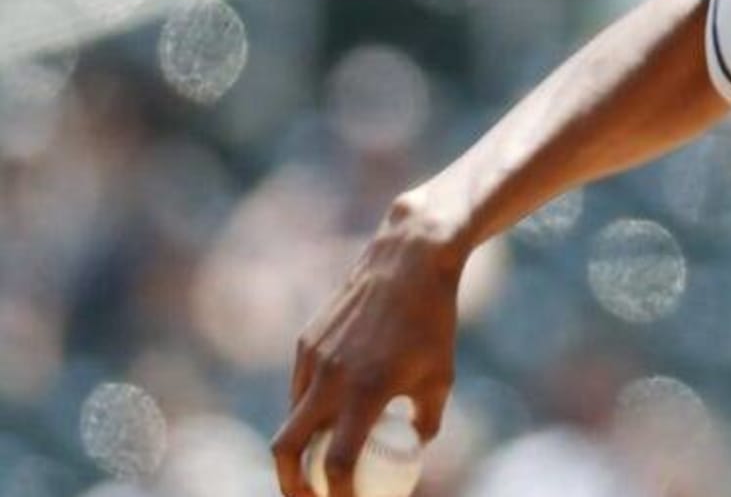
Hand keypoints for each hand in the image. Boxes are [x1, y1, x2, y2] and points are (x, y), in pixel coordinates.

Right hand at [271, 197, 462, 496]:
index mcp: (366, 391)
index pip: (338, 464)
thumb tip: (413, 450)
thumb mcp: (441, 377)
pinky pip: (298, 387)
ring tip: (326, 453)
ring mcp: (312, 356)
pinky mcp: (305, 340)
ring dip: (302, 444)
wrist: (410, 259)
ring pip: (291, 416)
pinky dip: (308, 408)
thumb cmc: (434, 321)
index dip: (338, 496)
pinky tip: (330, 409)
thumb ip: (426, 422)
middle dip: (291, 485)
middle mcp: (330, 377)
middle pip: (286, 449)